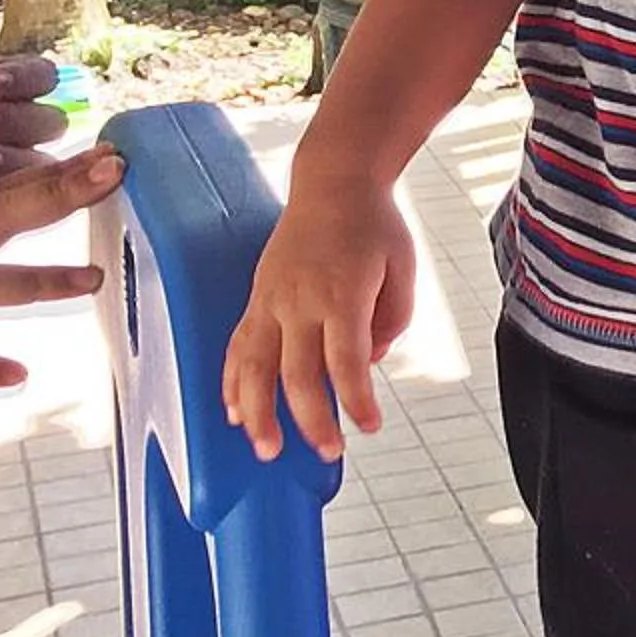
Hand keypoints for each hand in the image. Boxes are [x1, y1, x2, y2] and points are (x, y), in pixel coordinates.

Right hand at [222, 184, 418, 462]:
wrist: (333, 183)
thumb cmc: (373, 226)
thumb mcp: (403, 270)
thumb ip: (390, 322)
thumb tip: (365, 363)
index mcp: (342, 293)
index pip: (345, 361)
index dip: (355, 400)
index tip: (368, 427)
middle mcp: (299, 300)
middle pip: (296, 373)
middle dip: (310, 420)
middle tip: (328, 453)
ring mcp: (270, 299)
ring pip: (253, 366)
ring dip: (257, 412)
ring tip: (266, 449)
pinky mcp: (256, 297)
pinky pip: (237, 346)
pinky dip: (233, 382)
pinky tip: (234, 411)